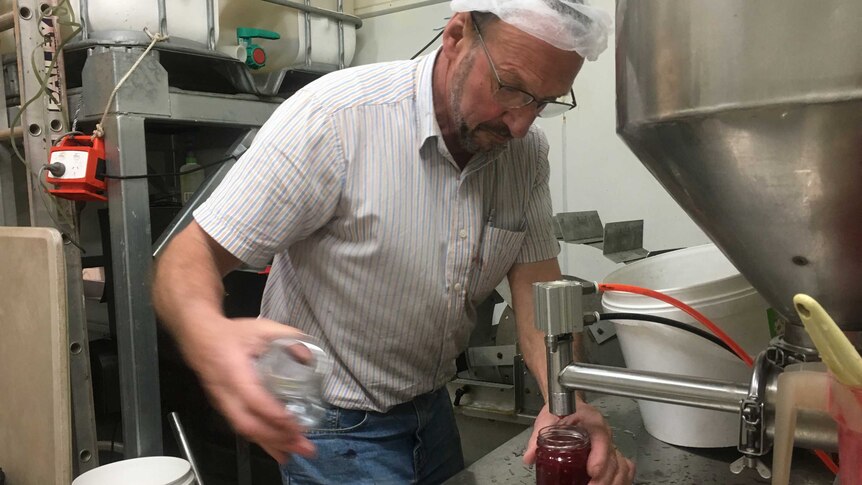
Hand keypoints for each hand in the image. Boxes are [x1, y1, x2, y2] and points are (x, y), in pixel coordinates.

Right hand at [176, 315, 315, 462]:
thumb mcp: (261, 328)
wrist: (200, 338)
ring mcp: (223, 403)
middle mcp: (226, 393)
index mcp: (233, 371)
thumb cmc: (230, 334)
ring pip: (245, 430)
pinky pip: (243, 429)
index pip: (253, 398)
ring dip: (272, 444)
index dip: (273, 413)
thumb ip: (287, 337)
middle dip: (277, 437)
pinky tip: (279, 451)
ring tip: (296, 452)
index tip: (295, 422)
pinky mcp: (225, 409)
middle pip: (248, 423)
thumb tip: (308, 355)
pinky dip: (262, 442)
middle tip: (303, 444)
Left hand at [524, 403, 634, 484]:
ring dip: (613, 481)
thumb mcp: (547, 419)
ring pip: (622, 465)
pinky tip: (610, 484)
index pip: (602, 438)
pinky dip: (621, 479)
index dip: (600, 458)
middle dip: (604, 478)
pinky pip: (624, 467)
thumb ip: (536, 439)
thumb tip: (529, 457)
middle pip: (614, 458)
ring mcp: (609, 444)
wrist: (566, 404)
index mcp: (592, 421)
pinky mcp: (609, 453)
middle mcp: (604, 434)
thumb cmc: (561, 410)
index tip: (592, 472)